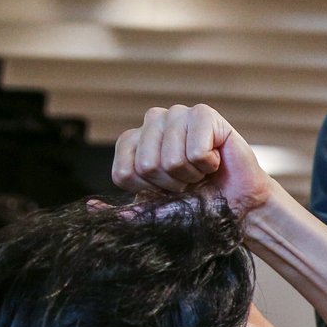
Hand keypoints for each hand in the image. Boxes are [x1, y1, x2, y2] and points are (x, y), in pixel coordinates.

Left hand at [112, 103, 279, 216]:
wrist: (236, 206)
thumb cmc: (196, 205)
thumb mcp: (155, 212)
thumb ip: (126, 211)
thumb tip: (91, 208)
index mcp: (133, 142)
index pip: (123, 172)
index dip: (148, 191)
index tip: (167, 190)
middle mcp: (152, 122)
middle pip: (146, 166)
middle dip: (172, 184)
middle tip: (189, 180)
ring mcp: (177, 113)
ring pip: (171, 159)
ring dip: (192, 175)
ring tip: (202, 170)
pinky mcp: (203, 113)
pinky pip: (196, 150)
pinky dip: (209, 164)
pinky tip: (216, 159)